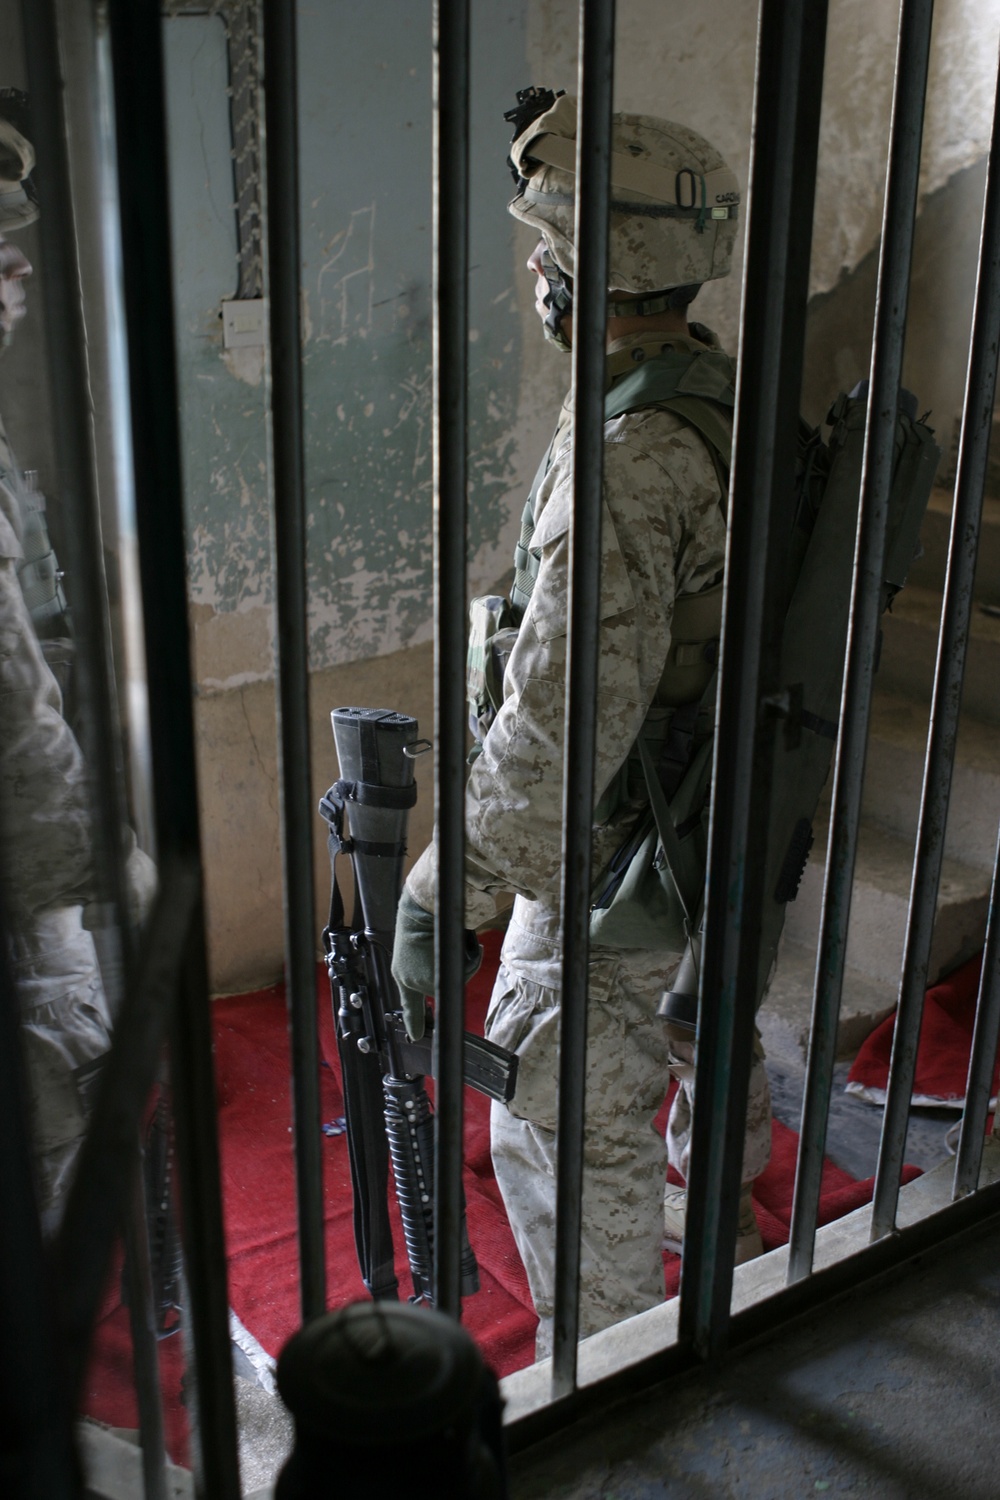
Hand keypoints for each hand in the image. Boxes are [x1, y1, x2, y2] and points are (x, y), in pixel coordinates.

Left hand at [391, 889, 485, 1040]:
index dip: (413, 1020)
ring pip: (457, 979)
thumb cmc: (424, 918)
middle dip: (457, 966)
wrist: (420, 908)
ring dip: (465, 960)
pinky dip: (470, 958)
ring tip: (456, 939)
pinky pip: (463, 974)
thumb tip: (459, 966)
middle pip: (445, 985)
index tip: (415, 1036)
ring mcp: (420, 982)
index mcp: (403, 972)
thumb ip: (434, 962)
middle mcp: (409, 980)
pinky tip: (464, 943)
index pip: (409, 1003)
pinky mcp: (434, 979)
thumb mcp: (424, 944)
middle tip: (453, 944)